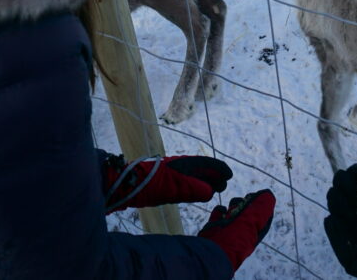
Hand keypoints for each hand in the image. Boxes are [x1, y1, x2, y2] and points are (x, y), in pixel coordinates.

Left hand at [101, 153, 231, 212]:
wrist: (127, 184)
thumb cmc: (149, 184)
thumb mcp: (172, 188)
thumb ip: (191, 189)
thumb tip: (210, 191)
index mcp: (184, 164)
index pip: (207, 164)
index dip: (219, 170)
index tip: (229, 176)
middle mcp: (181, 167)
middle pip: (202, 170)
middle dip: (214, 176)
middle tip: (224, 185)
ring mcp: (173, 174)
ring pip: (194, 176)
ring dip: (205, 181)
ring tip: (215, 189)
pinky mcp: (167, 182)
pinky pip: (187, 182)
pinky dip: (196, 186)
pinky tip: (196, 192)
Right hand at [197, 189, 275, 271]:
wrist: (216, 248)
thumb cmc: (239, 234)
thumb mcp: (257, 217)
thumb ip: (265, 204)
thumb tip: (268, 193)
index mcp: (255, 231)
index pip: (261, 214)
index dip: (258, 203)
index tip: (253, 196)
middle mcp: (242, 230)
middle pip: (246, 210)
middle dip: (245, 203)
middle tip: (243, 202)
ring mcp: (229, 228)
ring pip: (233, 210)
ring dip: (233, 205)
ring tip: (232, 208)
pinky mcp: (215, 227)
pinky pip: (219, 213)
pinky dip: (220, 210)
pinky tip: (222, 210)